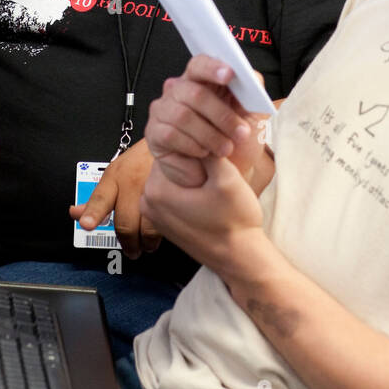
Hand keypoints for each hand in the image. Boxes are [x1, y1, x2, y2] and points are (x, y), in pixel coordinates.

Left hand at [68, 139, 161, 258]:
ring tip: (147, 246)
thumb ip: (97, 198)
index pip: (101, 198)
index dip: (93, 213)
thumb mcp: (115, 174)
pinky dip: (162, 233)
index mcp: (115, 177)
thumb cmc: (140, 162)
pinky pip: (165, 221)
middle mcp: (132, 182)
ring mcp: (154, 187)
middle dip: (128, 243)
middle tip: (131, 251)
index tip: (87, 224)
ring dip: (147, 243)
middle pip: (125, 221)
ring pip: (147, 227)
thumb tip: (75, 214)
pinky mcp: (172, 194)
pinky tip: (161, 233)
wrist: (171, 144)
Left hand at [140, 150, 265, 276]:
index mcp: (156, 189)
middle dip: (193, 162)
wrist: (240, 258)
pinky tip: (209, 200)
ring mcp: (156, 215)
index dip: (196, 147)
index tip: (213, 157)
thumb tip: (200, 129)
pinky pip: (175, 194)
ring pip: (174, 178)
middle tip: (216, 174)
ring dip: (192, 176)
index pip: (171, 148)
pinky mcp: (166, 222)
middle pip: (170, 163)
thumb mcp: (227, 178)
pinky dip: (190, 191)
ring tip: (214, 189)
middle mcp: (149, 202)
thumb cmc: (235, 224)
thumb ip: (209, 149)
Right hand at [145, 56, 268, 188]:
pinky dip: (193, 146)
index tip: (229, 75)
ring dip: (210, 135)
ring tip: (225, 149)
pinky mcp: (154, 133)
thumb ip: (253, 93)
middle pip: (195, 92)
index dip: (213, 67)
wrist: (219, 175)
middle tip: (240, 133)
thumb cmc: (234, 141)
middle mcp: (178, 90)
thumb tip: (251, 78)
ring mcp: (163, 110)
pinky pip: (171, 135)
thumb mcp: (252, 116)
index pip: (200, 64)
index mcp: (201, 80)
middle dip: (222, 115)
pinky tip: (204, 153)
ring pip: (184, 116)